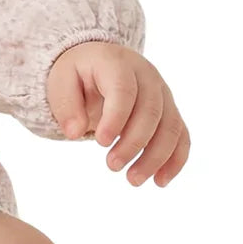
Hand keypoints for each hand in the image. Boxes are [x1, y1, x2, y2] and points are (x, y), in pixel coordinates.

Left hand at [46, 41, 189, 187]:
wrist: (99, 62)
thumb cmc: (79, 74)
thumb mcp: (61, 81)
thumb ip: (66, 105)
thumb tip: (74, 132)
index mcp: (118, 64)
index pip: (123, 90)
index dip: (116, 118)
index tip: (101, 143)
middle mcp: (147, 76)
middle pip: (151, 112)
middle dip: (134, 143)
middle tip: (112, 166)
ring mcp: (163, 94)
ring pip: (171, 127)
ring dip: (156, 157)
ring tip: (133, 180)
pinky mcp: (170, 111)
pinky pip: (181, 136)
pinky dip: (175, 160)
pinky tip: (160, 181)